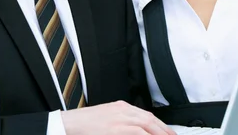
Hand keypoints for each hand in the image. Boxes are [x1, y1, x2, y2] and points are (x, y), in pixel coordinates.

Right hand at [61, 100, 175, 134]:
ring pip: (147, 124)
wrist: (71, 124)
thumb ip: (120, 121)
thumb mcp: (106, 118)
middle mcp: (122, 110)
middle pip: (149, 118)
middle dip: (164, 129)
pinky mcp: (116, 128)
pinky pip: (138, 131)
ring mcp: (120, 118)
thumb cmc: (86, 124)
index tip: (167, 131)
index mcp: (120, 106)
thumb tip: (135, 129)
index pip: (145, 114)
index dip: (159, 124)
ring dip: (160, 133)